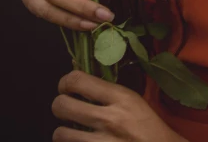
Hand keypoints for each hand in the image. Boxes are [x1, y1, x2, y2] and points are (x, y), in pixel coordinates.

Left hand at [51, 70, 187, 140]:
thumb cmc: (147, 126)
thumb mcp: (132, 100)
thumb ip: (106, 89)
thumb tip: (76, 74)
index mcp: (120, 98)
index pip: (78, 80)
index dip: (65, 82)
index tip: (66, 87)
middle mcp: (109, 120)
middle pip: (62, 106)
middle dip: (59, 105)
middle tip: (66, 108)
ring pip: (60, 134)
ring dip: (63, 132)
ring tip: (72, 131)